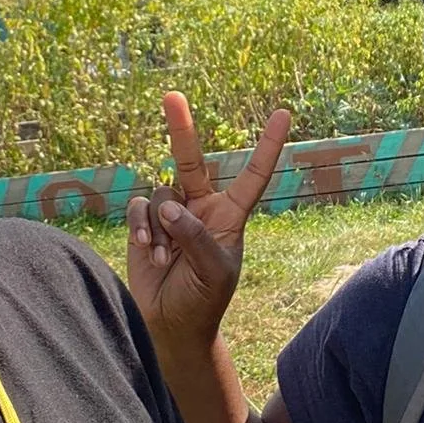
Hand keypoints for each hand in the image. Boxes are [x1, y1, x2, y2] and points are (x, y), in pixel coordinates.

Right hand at [125, 92, 290, 357]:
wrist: (172, 326)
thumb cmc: (204, 300)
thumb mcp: (213, 272)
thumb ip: (196, 238)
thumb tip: (171, 209)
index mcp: (231, 215)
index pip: (253, 175)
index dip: (268, 145)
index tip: (284, 114)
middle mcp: (201, 207)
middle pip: (192, 161)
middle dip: (181, 128)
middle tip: (171, 96)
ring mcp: (171, 214)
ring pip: (161, 197)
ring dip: (159, 230)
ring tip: (166, 260)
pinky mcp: (145, 224)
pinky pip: (139, 209)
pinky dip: (140, 229)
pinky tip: (147, 252)